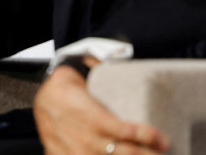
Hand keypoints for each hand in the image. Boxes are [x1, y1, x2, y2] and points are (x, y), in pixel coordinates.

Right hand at [34, 59, 168, 154]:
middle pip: (127, 153)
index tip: (163, 139)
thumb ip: (105, 74)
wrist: (41, 100)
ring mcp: (78, 153)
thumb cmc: (66, 90)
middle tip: (162, 151)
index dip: (148, 137)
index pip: (127, 132)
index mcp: (93, 117)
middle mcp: (88, 139)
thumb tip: (127, 60)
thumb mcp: (86, 80)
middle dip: (149, 154)